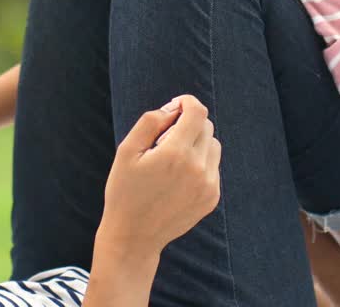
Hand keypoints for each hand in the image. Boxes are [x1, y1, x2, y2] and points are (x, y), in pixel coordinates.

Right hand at [98, 95, 221, 254]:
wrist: (134, 237)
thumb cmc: (125, 191)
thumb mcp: (127, 151)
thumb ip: (150, 122)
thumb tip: (173, 109)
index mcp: (175, 153)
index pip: (197, 112)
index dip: (186, 102)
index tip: (175, 106)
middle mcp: (198, 168)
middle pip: (206, 127)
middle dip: (188, 123)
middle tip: (164, 138)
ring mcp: (208, 185)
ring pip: (213, 145)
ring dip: (197, 142)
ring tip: (172, 158)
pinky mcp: (212, 198)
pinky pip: (213, 167)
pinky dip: (200, 163)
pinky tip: (178, 177)